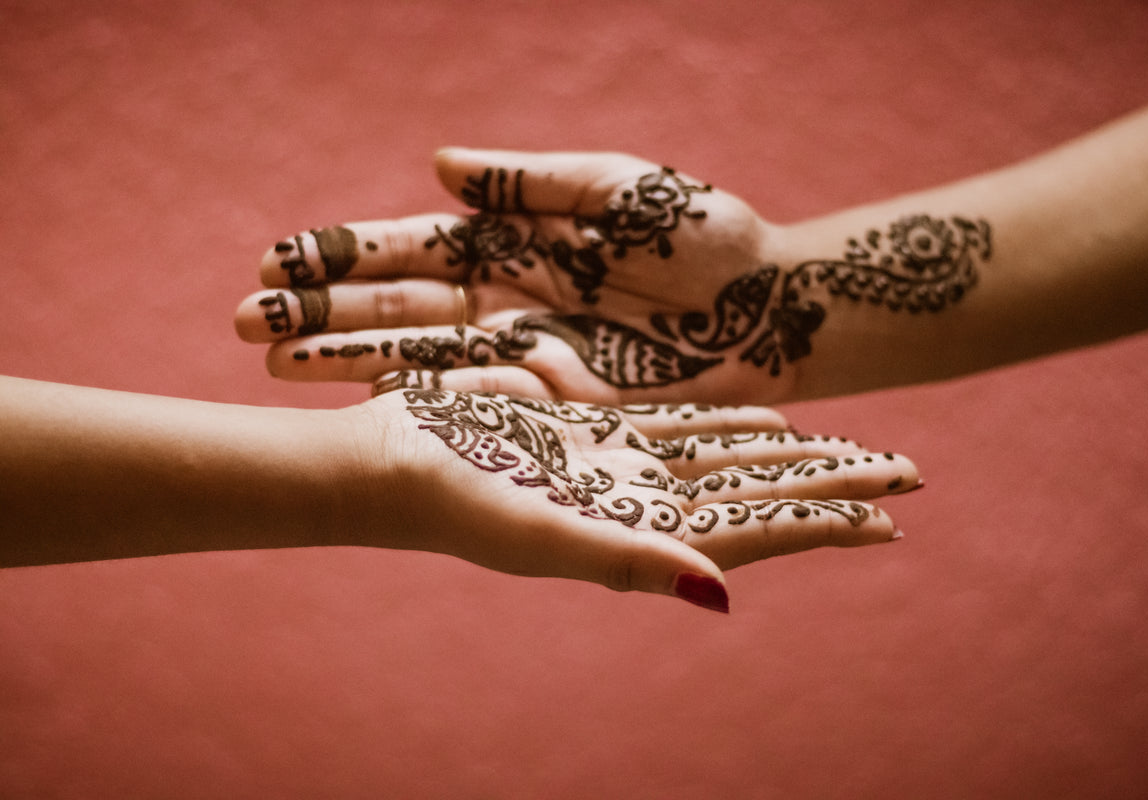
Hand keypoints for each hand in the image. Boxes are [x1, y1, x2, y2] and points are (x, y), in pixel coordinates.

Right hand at [236, 148, 821, 404]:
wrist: (771, 310)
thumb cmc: (705, 238)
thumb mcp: (619, 189)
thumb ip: (531, 181)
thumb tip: (437, 164)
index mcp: (517, 242)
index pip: (413, 247)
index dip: (347, 252)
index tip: (277, 258)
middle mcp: (506, 299)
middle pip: (398, 305)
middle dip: (322, 310)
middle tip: (242, 318)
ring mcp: (523, 353)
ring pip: (417, 353)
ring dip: (344, 357)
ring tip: (271, 361)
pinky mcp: (553, 403)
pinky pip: (469, 399)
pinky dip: (409, 399)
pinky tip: (350, 403)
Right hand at [351, 384, 918, 611]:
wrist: (392, 465)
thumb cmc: (458, 504)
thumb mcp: (543, 536)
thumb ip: (630, 561)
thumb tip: (720, 592)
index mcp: (640, 536)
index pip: (753, 531)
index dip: (820, 525)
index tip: (889, 520)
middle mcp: (643, 506)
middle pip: (761, 493)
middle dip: (832, 486)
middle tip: (908, 473)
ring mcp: (624, 468)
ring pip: (733, 459)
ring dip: (794, 457)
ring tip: (854, 452)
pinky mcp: (597, 431)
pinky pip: (682, 425)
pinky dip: (731, 422)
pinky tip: (770, 420)